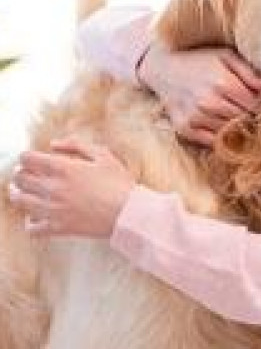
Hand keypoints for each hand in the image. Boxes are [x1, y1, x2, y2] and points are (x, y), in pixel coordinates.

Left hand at [9, 138, 135, 237]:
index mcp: (63, 168)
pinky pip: (31, 227)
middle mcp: (53, 188)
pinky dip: (30, 221)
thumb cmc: (119, 183)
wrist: (129, 213)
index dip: (27, 157)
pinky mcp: (57, 228)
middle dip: (20, 174)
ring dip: (19, 194)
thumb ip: (76, 145)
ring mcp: (53, 209)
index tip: (33, 160)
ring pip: (19, 200)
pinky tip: (38, 215)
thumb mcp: (103, 155)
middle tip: (28, 174)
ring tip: (25, 193)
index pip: (27, 158)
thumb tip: (53, 144)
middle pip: (19, 178)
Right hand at [138, 42, 260, 145]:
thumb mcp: (226, 56)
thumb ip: (250, 72)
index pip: (256, 105)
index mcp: (223, 83)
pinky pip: (213, 141)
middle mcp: (209, 103)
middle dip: (250, 115)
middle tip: (248, 107)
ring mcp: (195, 118)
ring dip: (236, 125)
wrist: (162, 67)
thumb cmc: (199, 60)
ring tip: (232, 111)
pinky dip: (220, 135)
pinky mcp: (185, 129)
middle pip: (245, 119)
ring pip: (230, 131)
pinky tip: (219, 121)